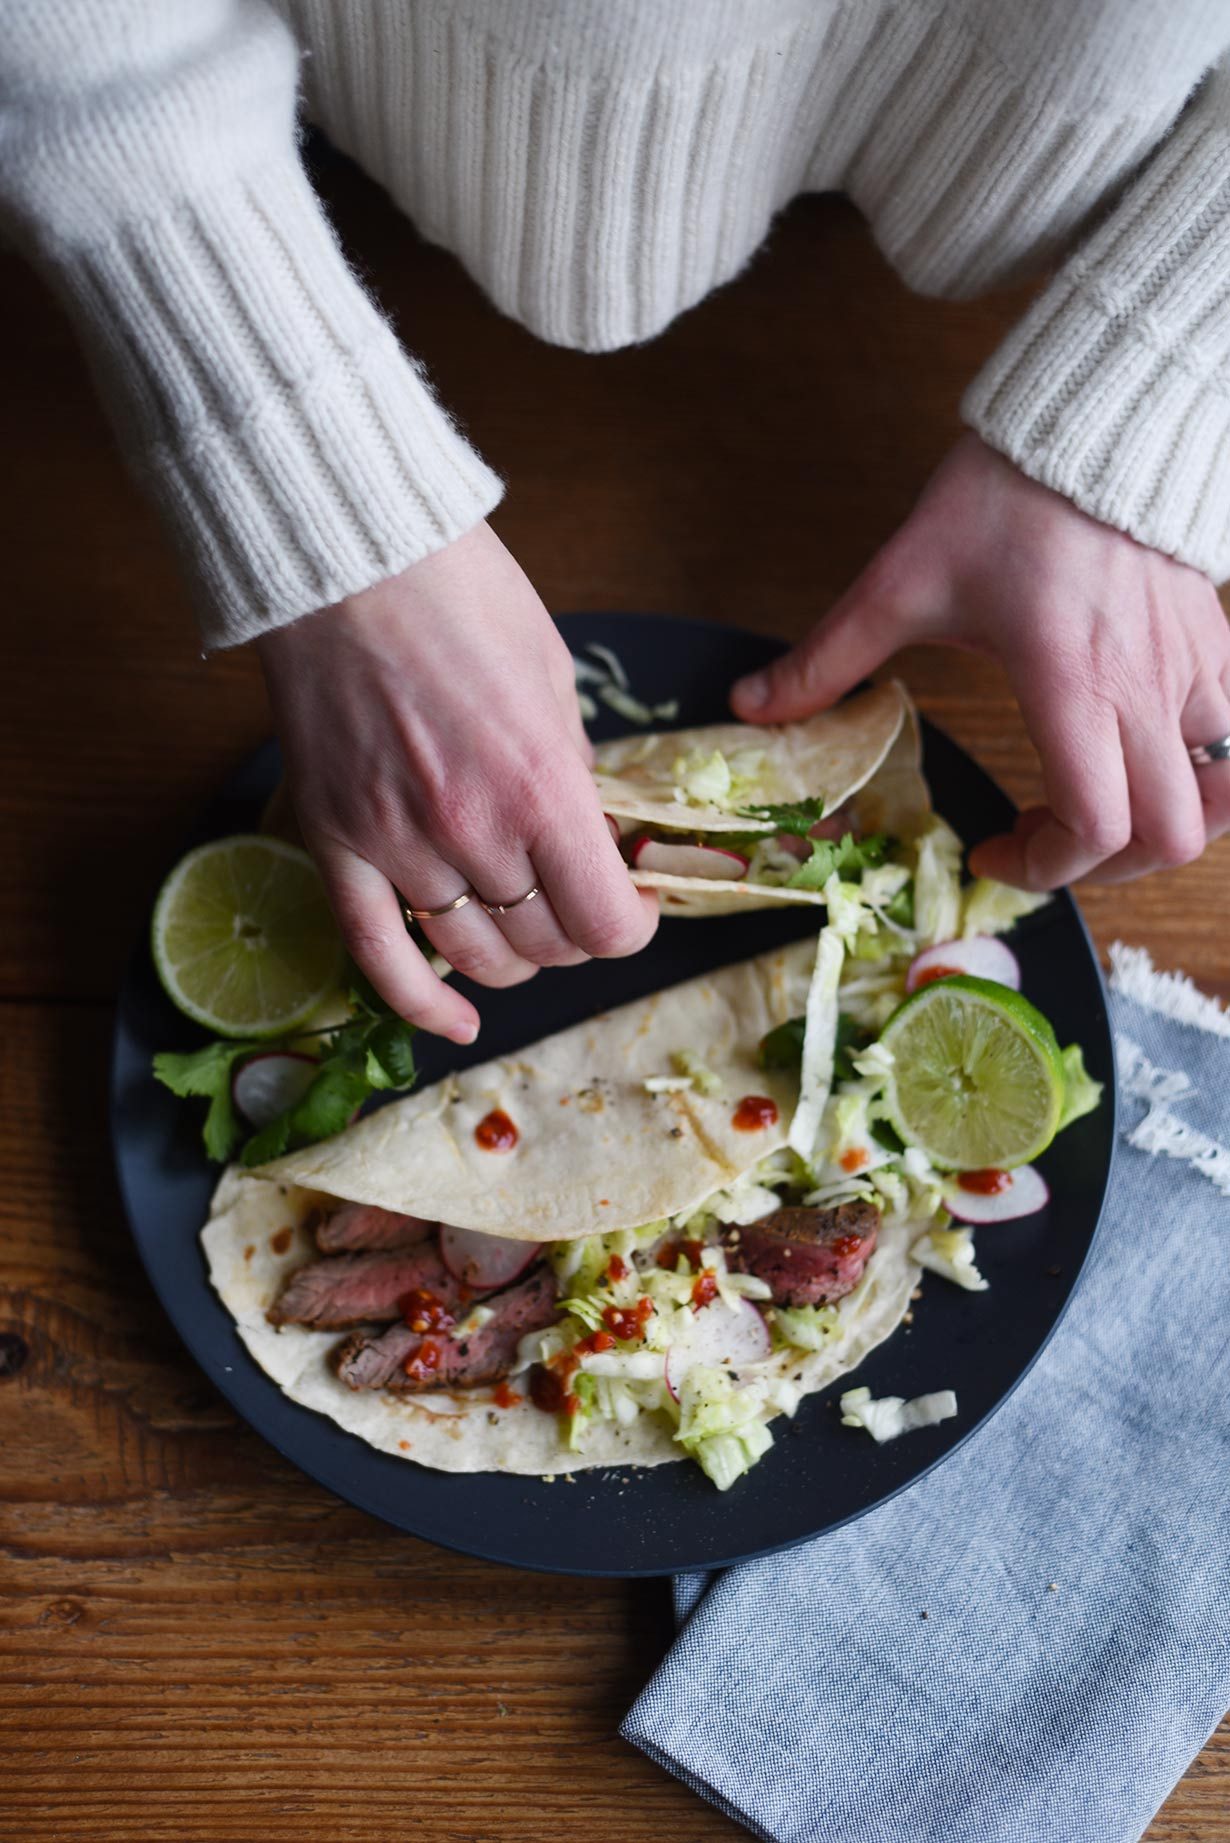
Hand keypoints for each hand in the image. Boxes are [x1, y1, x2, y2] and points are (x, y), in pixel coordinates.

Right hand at [257, 522, 656, 1042]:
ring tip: (521, 934)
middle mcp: (473, 831)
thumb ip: (569, 771)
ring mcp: (397, 843)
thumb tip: (582, 833)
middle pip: (545, 946)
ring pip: (473, 956)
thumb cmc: (462, 595)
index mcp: (544, 786)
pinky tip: (454, 1024)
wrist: (347, 558)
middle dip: (573, 936)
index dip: (630, 927)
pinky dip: (419, 1002)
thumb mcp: (555, 678)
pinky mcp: (335, 842)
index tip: (629, 906)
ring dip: (511, 960)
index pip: (606, 923)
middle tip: (573, 903)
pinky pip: (376, 955)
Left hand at [731, 434, 1229, 887]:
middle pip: (1168, 835)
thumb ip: (826, 657)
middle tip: (1048, 848)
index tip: (993, 850)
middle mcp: (1146, 686)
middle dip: (1106, 869)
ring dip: (1163, 825)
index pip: (1098, 826)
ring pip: (1220, 794)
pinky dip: (1201, 770)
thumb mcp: (900, 583)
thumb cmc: (1004, 496)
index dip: (1047, 868)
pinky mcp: (1216, 637)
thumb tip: (752, 704)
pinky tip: (1141, 757)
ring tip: (1104, 816)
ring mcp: (1193, 663)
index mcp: (1071, 683)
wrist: (1092, 414)